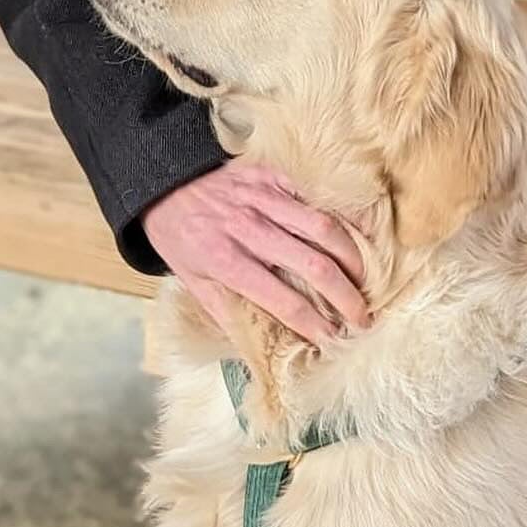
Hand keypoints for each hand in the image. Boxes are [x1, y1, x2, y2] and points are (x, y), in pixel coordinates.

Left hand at [141, 162, 368, 345]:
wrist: (161, 186)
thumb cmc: (180, 240)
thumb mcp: (193, 284)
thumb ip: (229, 313)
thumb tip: (259, 351)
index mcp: (227, 262)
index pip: (283, 300)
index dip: (314, 324)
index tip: (333, 340)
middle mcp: (248, 229)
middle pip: (313, 265)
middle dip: (345, 296)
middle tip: (362, 317)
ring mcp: (262, 199)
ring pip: (322, 227)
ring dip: (352, 257)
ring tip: (365, 281)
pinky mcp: (271, 175)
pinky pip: (315, 196)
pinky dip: (340, 217)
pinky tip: (357, 238)